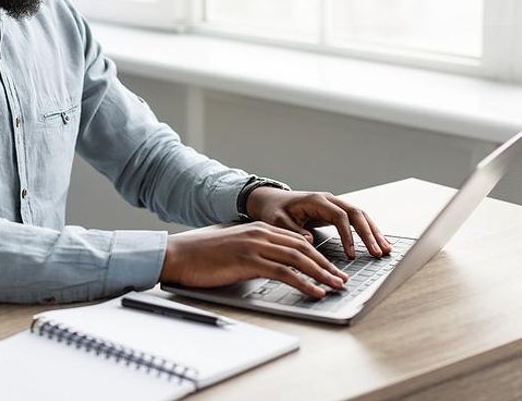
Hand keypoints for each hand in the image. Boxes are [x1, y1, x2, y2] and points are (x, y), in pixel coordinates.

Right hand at [160, 222, 349, 297]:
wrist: (179, 255)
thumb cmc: (202, 256)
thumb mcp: (234, 249)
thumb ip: (255, 253)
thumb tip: (272, 268)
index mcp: (258, 229)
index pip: (297, 240)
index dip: (317, 254)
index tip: (331, 267)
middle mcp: (260, 233)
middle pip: (303, 248)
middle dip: (326, 264)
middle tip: (341, 278)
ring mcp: (255, 246)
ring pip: (298, 258)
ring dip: (321, 274)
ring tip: (336, 286)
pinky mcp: (249, 261)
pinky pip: (284, 273)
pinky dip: (304, 283)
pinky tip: (315, 292)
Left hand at [246, 187, 391, 258]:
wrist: (272, 201)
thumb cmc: (274, 211)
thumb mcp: (277, 221)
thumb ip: (292, 230)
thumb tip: (310, 240)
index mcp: (316, 201)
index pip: (339, 216)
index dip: (348, 235)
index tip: (352, 254)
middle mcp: (329, 200)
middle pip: (356, 213)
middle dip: (369, 234)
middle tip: (378, 253)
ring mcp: (334, 204)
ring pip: (360, 215)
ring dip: (374, 232)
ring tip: (385, 250)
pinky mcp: (336, 212)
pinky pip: (357, 220)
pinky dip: (368, 231)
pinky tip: (377, 244)